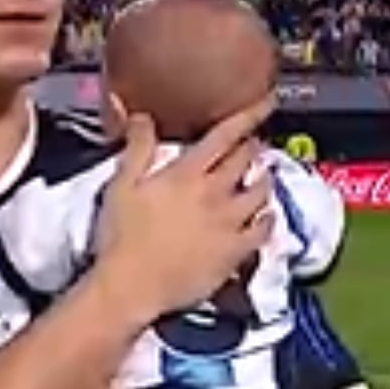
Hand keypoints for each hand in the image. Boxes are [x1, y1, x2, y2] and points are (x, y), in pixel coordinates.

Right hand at [93, 109, 272, 321]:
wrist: (131, 286)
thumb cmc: (120, 236)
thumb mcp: (121, 186)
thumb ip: (137, 148)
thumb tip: (140, 114)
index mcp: (187, 174)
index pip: (225, 135)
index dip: (249, 115)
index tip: (268, 102)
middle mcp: (214, 193)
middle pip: (246, 160)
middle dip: (252, 147)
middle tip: (252, 144)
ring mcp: (229, 223)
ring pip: (261, 192)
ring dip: (264, 179)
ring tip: (261, 176)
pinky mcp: (236, 251)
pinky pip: (264, 229)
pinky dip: (269, 218)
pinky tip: (266, 216)